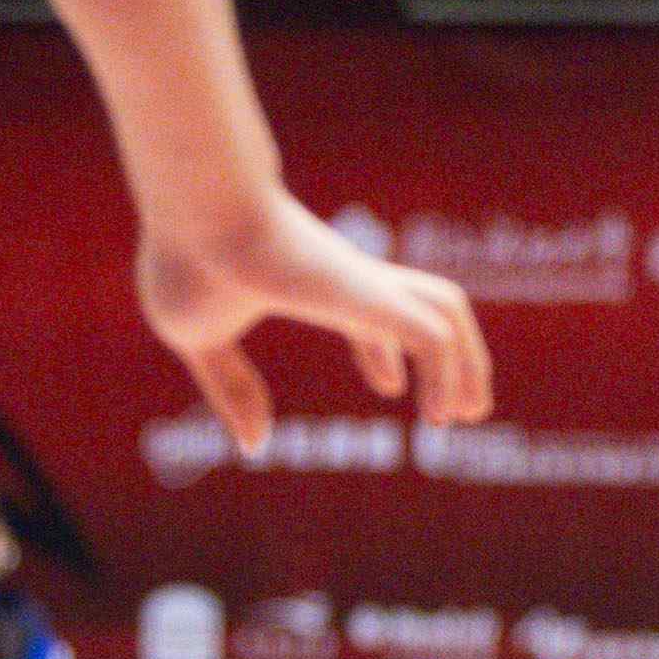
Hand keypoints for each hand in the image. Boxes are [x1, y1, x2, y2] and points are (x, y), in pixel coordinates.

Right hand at [138, 189, 498, 458]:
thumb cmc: (188, 261)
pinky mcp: (371, 292)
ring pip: (447, 311)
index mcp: (314, 283)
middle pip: (428, 306)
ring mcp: (365, 282)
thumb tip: (254, 444)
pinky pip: (434, 334)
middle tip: (461, 413)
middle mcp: (350, 279)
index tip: (390, 387)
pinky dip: (450, 371)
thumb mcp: (200, 337)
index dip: (382, 351)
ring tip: (468, 414)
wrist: (196, 213)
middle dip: (455, 357)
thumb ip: (227, 387)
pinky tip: (440, 411)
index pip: (369, 311)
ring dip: (470, 363)